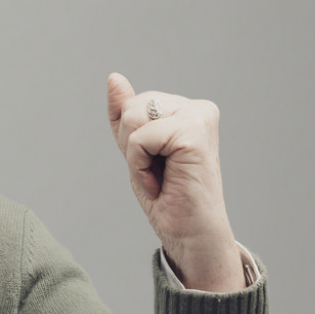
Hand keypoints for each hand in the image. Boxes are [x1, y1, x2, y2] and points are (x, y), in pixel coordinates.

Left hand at [106, 72, 244, 291]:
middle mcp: (199, 108)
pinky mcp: (195, 134)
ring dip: (136, 156)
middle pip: (131, 107)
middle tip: (158, 172)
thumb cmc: (166, 196)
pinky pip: (140, 138)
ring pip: (134, 119)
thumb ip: (125, 113)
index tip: (156, 163)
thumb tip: (114, 77)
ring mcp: (200, 118)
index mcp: (188, 108)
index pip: (132, 104)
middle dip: (131, 145)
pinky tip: (163, 181)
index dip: (130, 139)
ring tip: (161, 175)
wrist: (189, 235)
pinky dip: (141, 165)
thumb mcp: (136, 148)